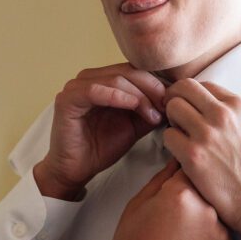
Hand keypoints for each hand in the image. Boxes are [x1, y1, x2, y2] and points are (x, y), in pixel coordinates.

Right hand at [34, 64, 165, 199]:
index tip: (172, 102)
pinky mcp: (67, 99)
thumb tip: (173, 99)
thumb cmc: (102, 147)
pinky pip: (95, 90)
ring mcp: (76, 86)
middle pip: (128, 70)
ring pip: (115, 78)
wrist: (77, 170)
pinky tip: (133, 106)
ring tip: (152, 114)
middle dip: (151, 88)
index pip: (135, 69)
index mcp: (104, 79)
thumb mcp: (135, 125)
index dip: (156, 83)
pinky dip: (117, 96)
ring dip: (139, 95)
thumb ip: (149, 109)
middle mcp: (89, 77)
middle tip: (166, 106)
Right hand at [96, 161, 238, 239]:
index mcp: (181, 194)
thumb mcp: (136, 207)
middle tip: (175, 222)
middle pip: (207, 193)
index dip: (182, 181)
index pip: (191, 170)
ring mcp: (223, 236)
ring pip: (217, 217)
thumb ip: (160, 180)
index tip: (176, 191)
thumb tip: (177, 161)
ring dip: (205, 224)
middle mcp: (207, 211)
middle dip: (194, 202)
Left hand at [163, 79, 240, 239]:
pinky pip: (167, 136)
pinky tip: (182, 154)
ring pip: (172, 108)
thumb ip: (227, 111)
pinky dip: (170, 144)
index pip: (202, 84)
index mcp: (238, 105)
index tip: (188, 108)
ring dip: (171, 121)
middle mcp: (223, 114)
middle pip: (183, 88)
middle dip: (174, 100)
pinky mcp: (192, 155)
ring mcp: (206, 133)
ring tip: (180, 136)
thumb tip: (200, 103)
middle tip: (175, 117)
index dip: (190, 96)